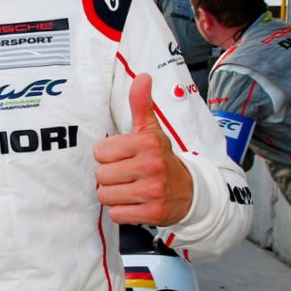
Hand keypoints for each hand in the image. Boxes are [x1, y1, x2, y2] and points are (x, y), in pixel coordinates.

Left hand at [94, 73, 193, 224]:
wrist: (190, 191)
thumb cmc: (162, 158)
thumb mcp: (152, 131)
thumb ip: (141, 105)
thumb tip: (142, 76)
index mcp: (147, 143)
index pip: (100, 152)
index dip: (108, 157)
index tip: (124, 157)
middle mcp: (151, 165)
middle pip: (101, 175)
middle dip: (110, 177)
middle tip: (127, 175)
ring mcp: (153, 191)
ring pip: (106, 196)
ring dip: (114, 195)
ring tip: (130, 189)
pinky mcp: (153, 213)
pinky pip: (116, 214)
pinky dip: (122, 211)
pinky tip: (136, 203)